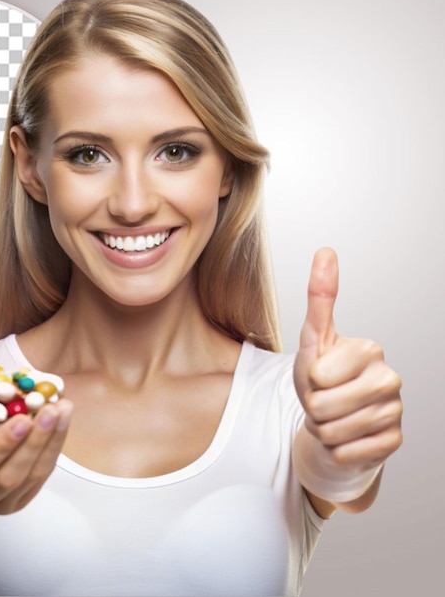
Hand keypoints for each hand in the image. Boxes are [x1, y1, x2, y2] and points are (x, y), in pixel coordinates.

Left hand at [293, 248, 402, 485]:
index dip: (308, 381)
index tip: (319, 376)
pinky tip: (347, 436)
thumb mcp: (313, 338)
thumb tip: (326, 251)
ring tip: (332, 416)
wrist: (334, 419)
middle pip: (322, 406)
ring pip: (333, 432)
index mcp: (370, 350)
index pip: (317, 376)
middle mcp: (390, 378)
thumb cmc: (322, 377)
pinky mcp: (394, 442)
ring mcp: (395, 412)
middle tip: (323, 399)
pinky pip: (347, 452)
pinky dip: (337, 449)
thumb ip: (320, 297)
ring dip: (323, 429)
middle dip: (312, 407)